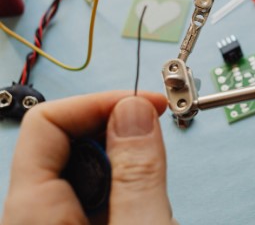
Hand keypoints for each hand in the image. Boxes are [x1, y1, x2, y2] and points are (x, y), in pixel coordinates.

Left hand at [2, 91, 172, 223]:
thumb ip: (137, 171)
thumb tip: (134, 111)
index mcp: (32, 213)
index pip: (46, 123)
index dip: (100, 103)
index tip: (146, 104)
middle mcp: (33, 218)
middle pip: (67, 142)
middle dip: (118, 131)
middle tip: (159, 135)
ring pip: (84, 169)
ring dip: (125, 163)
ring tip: (155, 186)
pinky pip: (93, 197)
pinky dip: (123, 189)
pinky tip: (144, 207)